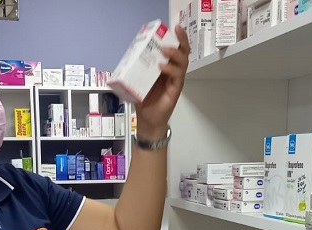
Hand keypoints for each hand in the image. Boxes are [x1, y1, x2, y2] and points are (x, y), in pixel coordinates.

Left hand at [135, 24, 189, 138]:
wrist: (147, 120)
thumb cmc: (143, 100)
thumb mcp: (137, 79)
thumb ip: (136, 68)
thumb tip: (127, 55)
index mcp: (165, 66)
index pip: (174, 49)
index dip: (176, 37)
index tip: (173, 27)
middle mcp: (173, 71)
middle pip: (183, 52)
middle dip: (181, 39)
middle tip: (175, 31)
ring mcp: (175, 80)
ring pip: (183, 62)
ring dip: (175, 53)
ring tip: (165, 49)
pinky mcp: (175, 89)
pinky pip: (177, 76)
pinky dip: (170, 69)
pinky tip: (162, 67)